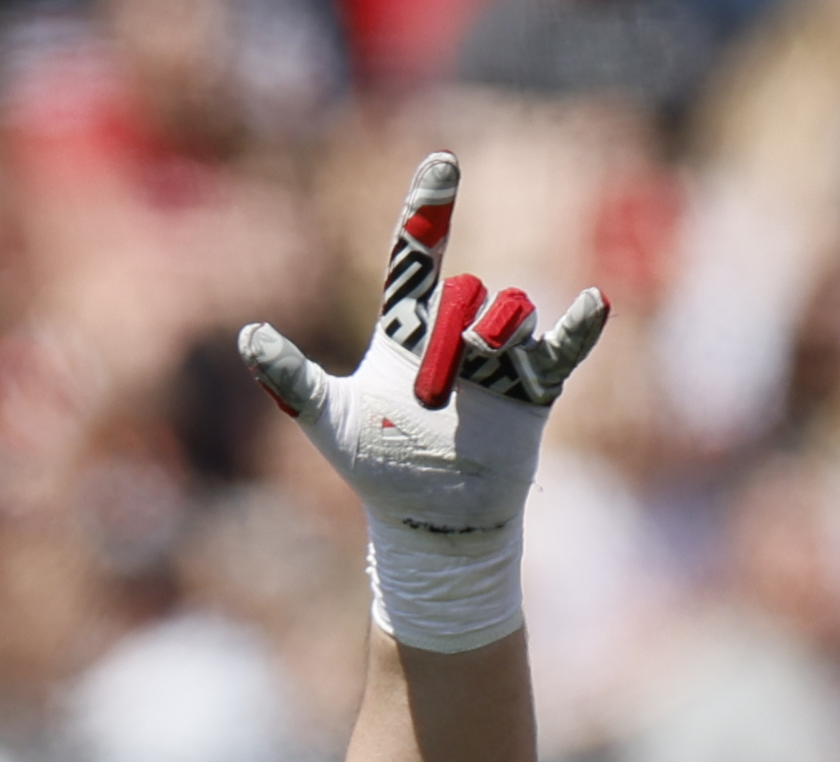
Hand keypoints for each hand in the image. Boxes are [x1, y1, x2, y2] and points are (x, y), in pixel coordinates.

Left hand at [240, 153, 606, 654]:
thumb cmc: (376, 466)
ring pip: (513, 310)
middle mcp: (455, 334)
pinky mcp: (532, 389)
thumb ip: (291, 378)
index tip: (442, 164)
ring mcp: (498, 359)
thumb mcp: (327, 420)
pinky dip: (578, 328)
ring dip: (500, 333)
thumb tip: (247, 335)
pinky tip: (592, 305)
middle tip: (431, 391)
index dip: (429, 211)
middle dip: (454, 327)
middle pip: (467, 291)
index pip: (417, 256)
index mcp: (405, 329)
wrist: (429, 518)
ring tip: (481, 375)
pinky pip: (563, 348)